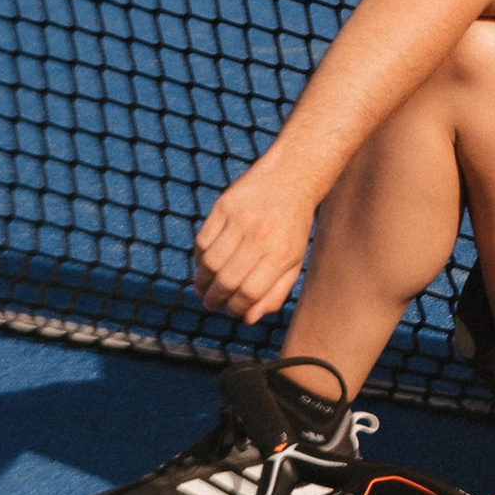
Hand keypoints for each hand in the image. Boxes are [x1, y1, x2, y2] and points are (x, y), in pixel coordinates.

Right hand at [193, 156, 315, 323]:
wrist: (292, 175)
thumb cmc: (293, 225)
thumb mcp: (294, 260)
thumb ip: (275, 292)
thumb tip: (248, 319)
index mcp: (282, 253)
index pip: (250, 293)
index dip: (236, 309)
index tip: (232, 311)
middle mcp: (260, 236)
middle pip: (226, 280)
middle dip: (215, 299)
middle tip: (211, 304)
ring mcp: (240, 219)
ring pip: (209, 262)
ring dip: (202, 282)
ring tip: (204, 289)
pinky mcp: (224, 205)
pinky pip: (202, 240)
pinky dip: (199, 258)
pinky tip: (204, 265)